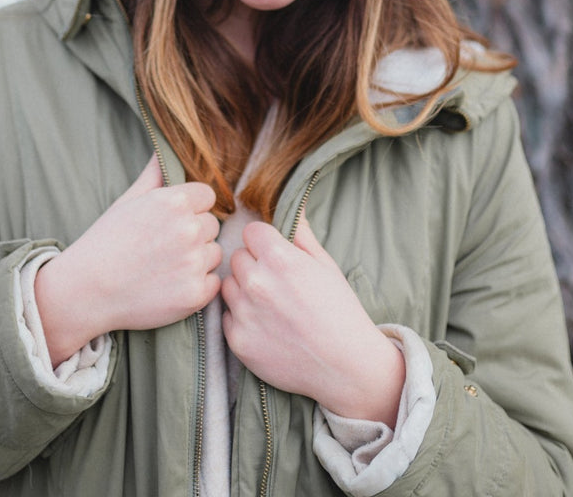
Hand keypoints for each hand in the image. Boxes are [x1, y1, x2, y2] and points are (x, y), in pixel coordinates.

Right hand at [35, 157, 221, 364]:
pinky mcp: (195, 294)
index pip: (207, 196)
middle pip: (212, 225)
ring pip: (214, 253)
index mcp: (175, 202)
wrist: (86, 291)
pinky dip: (197, 286)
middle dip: (194, 233)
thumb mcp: (128, 200)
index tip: (172, 221)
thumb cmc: (106, 242)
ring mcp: (193, 263)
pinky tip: (170, 285)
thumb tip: (165, 147)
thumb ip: (155, 174)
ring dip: (197, 259)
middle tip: (163, 247)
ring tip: (164, 266)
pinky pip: (213, 282)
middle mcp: (188, 229)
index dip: (192, 208)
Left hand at [221, 216, 404, 427]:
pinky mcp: (237, 341)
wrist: (345, 365)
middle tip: (275, 281)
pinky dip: (241, 318)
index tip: (274, 253)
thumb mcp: (325, 264)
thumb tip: (292, 206)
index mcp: (279, 259)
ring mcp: (245, 313)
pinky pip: (227, 316)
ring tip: (269, 303)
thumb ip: (301, 233)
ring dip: (243, 289)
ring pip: (228, 285)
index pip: (251, 232)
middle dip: (253, 264)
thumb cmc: (339, 310)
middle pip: (237, 257)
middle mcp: (257, 283)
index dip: (264, 241)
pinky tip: (265, 325)